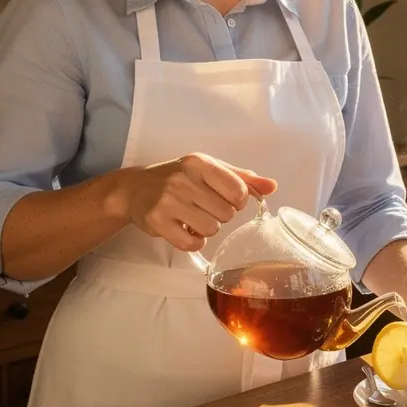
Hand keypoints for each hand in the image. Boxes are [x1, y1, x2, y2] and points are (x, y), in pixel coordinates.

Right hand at [117, 153, 276, 251]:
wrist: (134, 188)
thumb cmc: (178, 177)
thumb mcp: (210, 169)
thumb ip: (242, 178)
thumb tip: (272, 186)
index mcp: (200, 163)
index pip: (239, 190)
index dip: (237, 201)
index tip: (225, 199)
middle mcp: (183, 180)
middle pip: (227, 213)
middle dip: (221, 215)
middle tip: (205, 208)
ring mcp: (168, 202)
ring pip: (211, 229)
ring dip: (207, 229)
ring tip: (194, 218)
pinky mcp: (157, 222)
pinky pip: (192, 243)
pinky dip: (193, 241)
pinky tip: (185, 230)